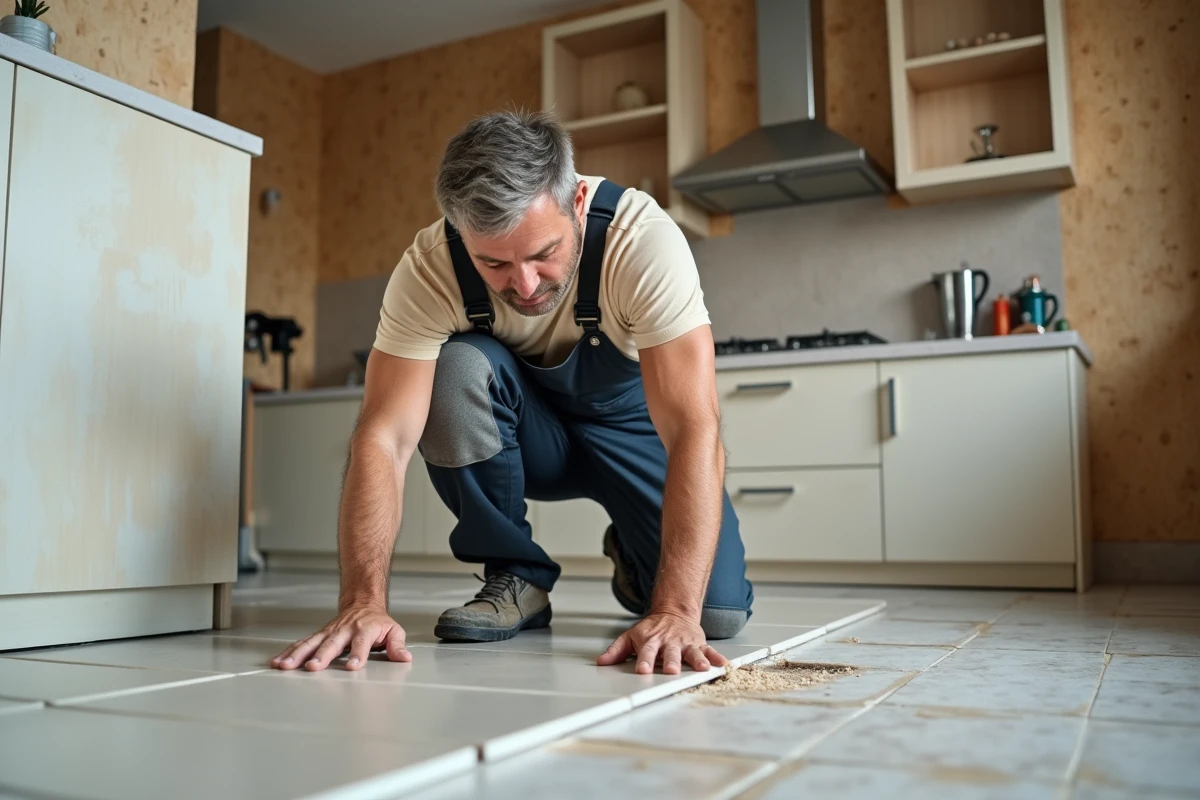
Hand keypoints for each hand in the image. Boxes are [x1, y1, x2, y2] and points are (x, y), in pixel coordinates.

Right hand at [269, 602, 410, 671]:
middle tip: (313, 667)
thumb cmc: (378, 623)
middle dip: (322, 656)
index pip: (361, 643)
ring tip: (285, 666)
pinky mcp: (319, 635)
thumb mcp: (394, 631)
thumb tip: (404, 657)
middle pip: (332, 644)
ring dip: (298, 655)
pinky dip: (289, 652)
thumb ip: (397, 645)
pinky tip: (278, 662)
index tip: (353, 666)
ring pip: (311, 643)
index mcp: (365, 630)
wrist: (363, 603)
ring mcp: (329, 632)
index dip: (358, 654)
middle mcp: (344, 630)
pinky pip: (302, 643)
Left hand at [595, 611, 728, 674]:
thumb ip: (616, 651)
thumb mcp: (630, 636)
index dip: (644, 661)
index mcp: (651, 641)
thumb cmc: (651, 628)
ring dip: (696, 660)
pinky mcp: (698, 643)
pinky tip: (722, 665)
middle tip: (671, 671)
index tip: (642, 670)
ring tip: (701, 669)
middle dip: (671, 662)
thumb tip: (601, 662)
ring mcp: (685, 643)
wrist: (673, 611)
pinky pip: (709, 651)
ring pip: (691, 652)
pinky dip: (716, 658)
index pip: (646, 652)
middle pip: (670, 653)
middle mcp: (669, 642)